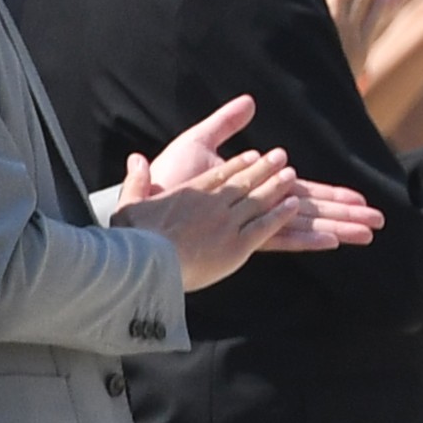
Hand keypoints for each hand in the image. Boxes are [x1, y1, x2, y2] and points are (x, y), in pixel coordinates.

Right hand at [112, 147, 316, 290]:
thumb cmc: (134, 240)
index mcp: (189, 194)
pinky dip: (280, 214)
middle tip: (280, 156)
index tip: (251, 155)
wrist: (149, 266)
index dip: (237, 164)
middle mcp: (213, 205)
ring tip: (291, 174)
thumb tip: (135, 158)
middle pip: (244, 182)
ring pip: (258, 200)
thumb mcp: (129, 205)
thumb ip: (136, 180)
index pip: (219, 174)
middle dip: (264, 168)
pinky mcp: (238, 247)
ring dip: (276, 186)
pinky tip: (293, 206)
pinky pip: (265, 226)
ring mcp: (228, 224)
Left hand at [119, 95, 386, 256]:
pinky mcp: (242, 235)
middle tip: (380, 222)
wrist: (144, 198)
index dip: (334, 194)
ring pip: (306, 224)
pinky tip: (334, 240)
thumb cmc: (167, 175)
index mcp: (255, 188)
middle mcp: (260, 208)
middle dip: (347, 214)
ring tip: (369, 233)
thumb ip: (226, 122)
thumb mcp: (199, 140)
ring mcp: (253, 223)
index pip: (303, 190)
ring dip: (338, 227)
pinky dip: (310, 239)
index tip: (361, 198)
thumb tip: (250, 102)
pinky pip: (284, 237)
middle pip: (314, 210)